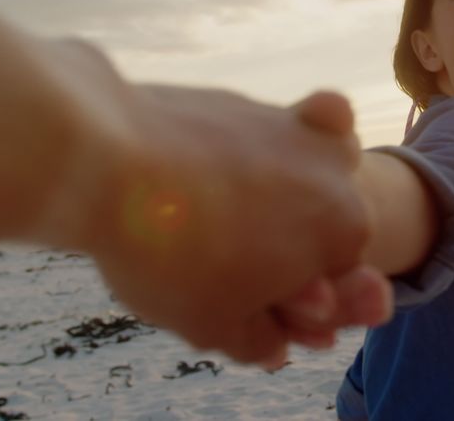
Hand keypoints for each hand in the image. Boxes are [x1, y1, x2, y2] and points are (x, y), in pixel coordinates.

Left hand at [73, 82, 376, 362]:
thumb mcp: (215, 325)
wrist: (109, 161)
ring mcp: (300, 134)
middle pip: (332, 225)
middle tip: (230, 266)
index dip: (296, 303)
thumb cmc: (169, 254)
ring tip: (232, 218)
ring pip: (319, 174)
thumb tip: (278, 347)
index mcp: (344, 238)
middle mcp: (339, 178)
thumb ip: (261, 341)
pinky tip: (254, 155)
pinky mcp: (257, 106)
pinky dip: (292, 137)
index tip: (255, 308)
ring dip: (296, 195)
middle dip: (295, 250)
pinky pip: (298, 119)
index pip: (339, 282)